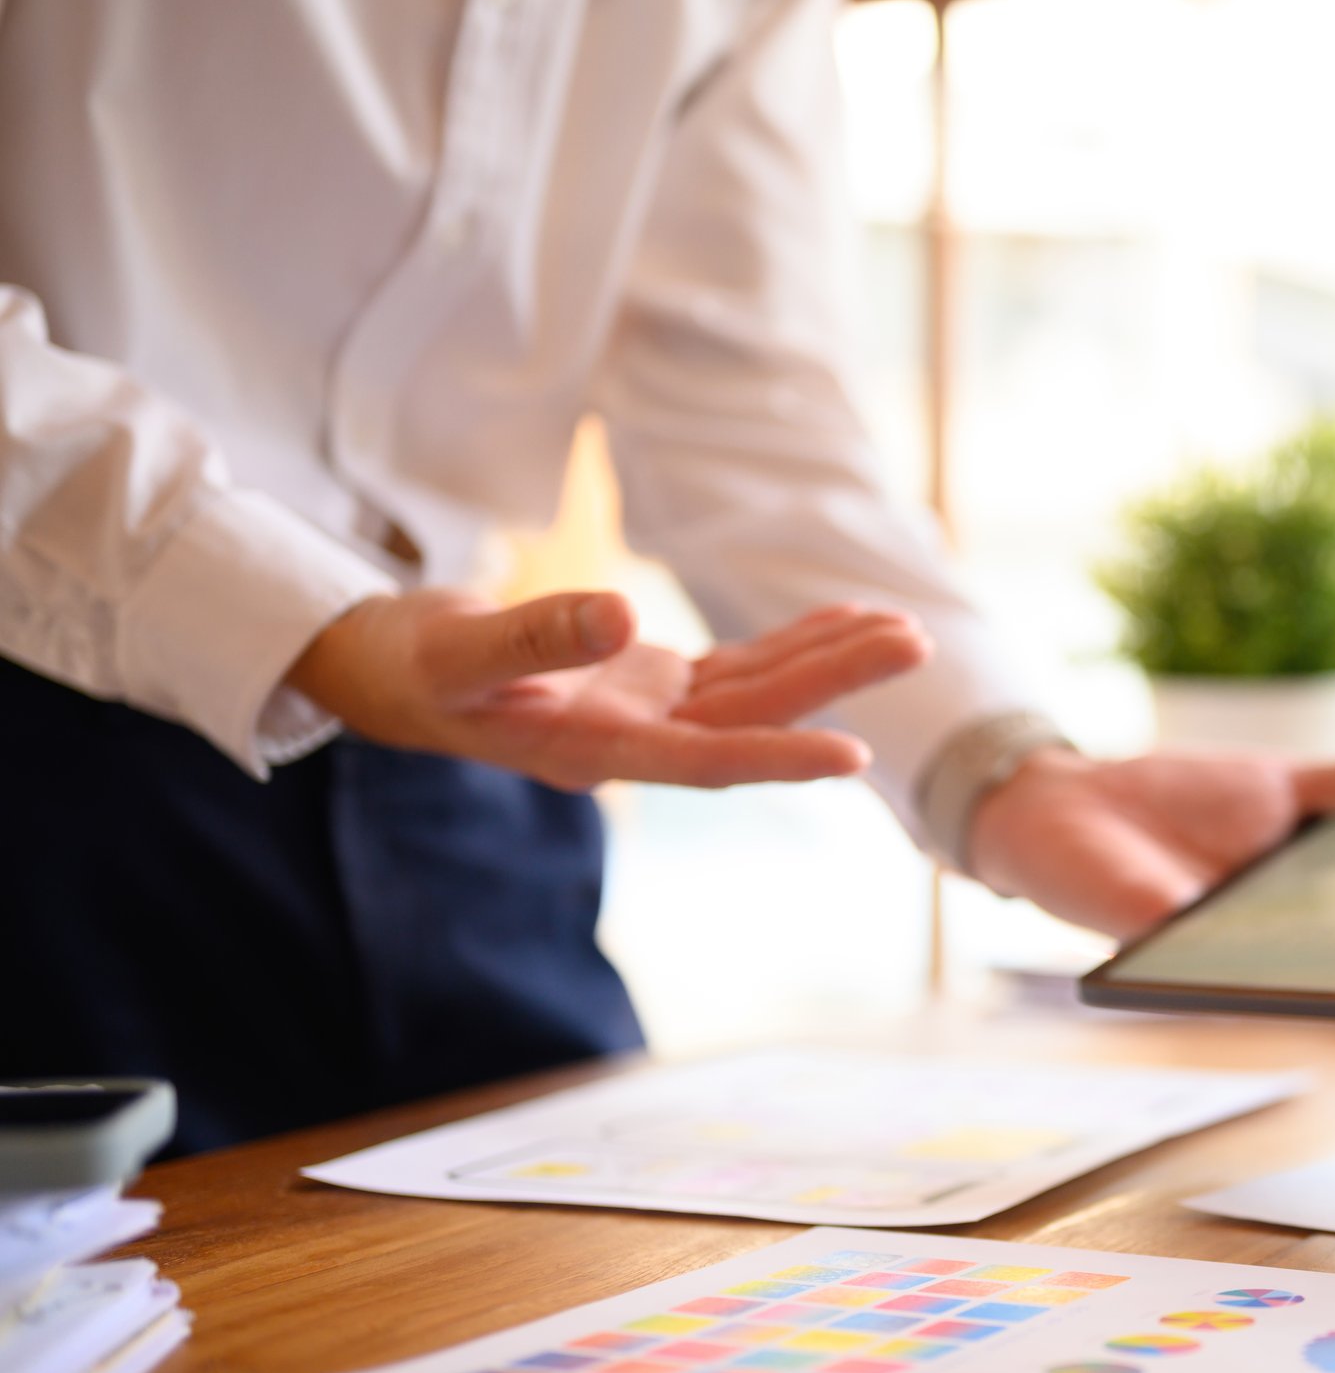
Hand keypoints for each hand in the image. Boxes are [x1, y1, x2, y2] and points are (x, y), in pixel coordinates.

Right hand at [287, 589, 928, 789]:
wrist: (381, 671)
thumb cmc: (406, 667)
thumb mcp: (455, 650)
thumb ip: (534, 636)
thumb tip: (623, 612)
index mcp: (592, 749)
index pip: (705, 760)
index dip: (780, 757)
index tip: (857, 757)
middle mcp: (635, 739)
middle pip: (754, 716)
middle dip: (835, 681)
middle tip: (916, 641)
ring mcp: (646, 712)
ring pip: (755, 690)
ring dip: (828, 660)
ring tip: (904, 628)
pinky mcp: (647, 684)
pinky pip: (733, 668)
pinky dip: (787, 643)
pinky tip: (842, 620)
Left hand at [968, 747, 1334, 937]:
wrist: (1064, 800)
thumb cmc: (1172, 800)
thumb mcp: (1278, 784)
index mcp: (1297, 906)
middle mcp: (1259, 947)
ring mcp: (1209, 953)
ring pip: (1284, 980)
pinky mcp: (1157, 940)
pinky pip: (1212, 966)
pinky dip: (1250, 969)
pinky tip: (1296, 964)